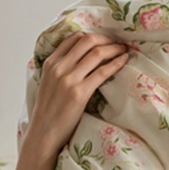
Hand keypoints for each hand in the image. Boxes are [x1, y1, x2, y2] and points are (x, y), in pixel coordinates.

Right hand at [28, 32, 128, 158]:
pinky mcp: (79, 93)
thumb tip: (81, 60)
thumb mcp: (49, 84)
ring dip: (114, 49)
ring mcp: (69, 80)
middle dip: (107, 39)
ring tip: (125, 50)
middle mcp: (59, 68)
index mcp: (50, 63)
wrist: (43, 133)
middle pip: (87, 41)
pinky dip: (116, 63)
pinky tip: (124, 61)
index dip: (93, 36)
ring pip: (97, 53)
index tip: (105, 40)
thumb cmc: (48, 112)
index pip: (74, 38)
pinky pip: (102, 72)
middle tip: (119, 43)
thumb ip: (61, 69)